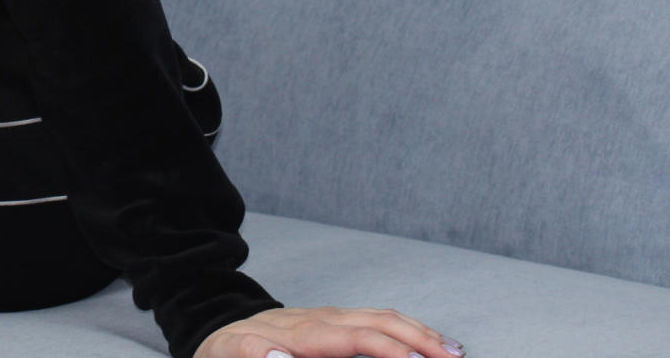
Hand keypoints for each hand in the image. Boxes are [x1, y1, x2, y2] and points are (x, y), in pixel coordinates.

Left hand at [194, 306, 462, 357]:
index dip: (387, 349)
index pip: (352, 338)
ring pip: (380, 317)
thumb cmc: (227, 352)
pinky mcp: (331, 320)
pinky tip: (427, 339)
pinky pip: (374, 318)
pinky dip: (405, 327)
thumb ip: (255, 355)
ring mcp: (327, 316)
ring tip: (452, 351)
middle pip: (376, 323)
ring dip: (418, 332)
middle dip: (417, 341)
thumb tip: (278, 356)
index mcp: (298, 332)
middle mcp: (318, 319)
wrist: (217, 331)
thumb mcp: (231, 354)